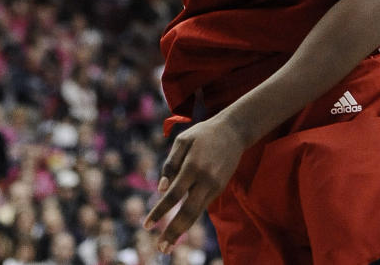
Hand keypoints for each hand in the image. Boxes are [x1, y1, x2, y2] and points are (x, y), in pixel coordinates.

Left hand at [143, 112, 247, 252]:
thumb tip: (161, 189)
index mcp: (193, 166)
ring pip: (196, 214)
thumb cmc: (203, 134)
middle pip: (187, 212)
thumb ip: (170, 164)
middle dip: (172, 232)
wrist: (234, 131)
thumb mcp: (183, 140)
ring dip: (181, 232)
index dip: (159, 212)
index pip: (173, 195)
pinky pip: (201, 208)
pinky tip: (179, 229)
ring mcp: (214, 186)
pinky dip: (190, 220)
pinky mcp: (219, 189)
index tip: (146, 226)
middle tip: (160, 248)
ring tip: (167, 247)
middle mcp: (205, 179)